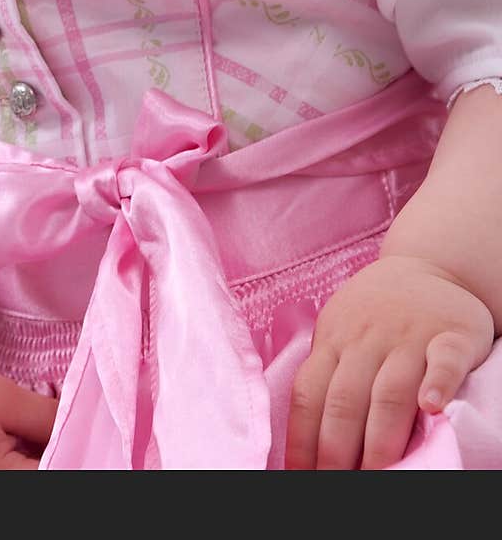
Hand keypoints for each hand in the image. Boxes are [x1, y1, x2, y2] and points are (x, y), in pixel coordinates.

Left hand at [284, 255, 493, 468]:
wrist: (432, 265)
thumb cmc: (377, 312)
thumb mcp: (341, 331)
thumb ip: (329, 374)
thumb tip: (308, 440)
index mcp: (333, 340)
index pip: (309, 394)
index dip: (303, 439)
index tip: (302, 475)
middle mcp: (366, 338)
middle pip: (346, 400)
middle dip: (338, 450)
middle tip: (338, 486)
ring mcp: (409, 335)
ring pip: (391, 390)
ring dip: (382, 436)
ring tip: (379, 473)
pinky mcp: (451, 335)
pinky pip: (445, 360)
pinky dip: (439, 383)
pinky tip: (433, 408)